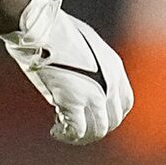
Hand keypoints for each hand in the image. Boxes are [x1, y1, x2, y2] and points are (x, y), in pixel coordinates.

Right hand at [1, 0, 133, 144]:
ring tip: (63, 131)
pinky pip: (76, 130)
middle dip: (95, 128)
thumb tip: (76, 82)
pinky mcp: (73, 100)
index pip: (124, 104)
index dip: (110, 115)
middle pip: (113, 120)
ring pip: (98, 130)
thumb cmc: (55, 31)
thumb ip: (88, 67)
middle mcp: (110, 84)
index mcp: (115, 69)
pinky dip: (67, 135)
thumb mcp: (84, 47)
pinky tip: (55, 131)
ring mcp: (94, 93)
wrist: (41, 27)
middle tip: (74, 126)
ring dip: (82, 136)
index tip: (92, 116)